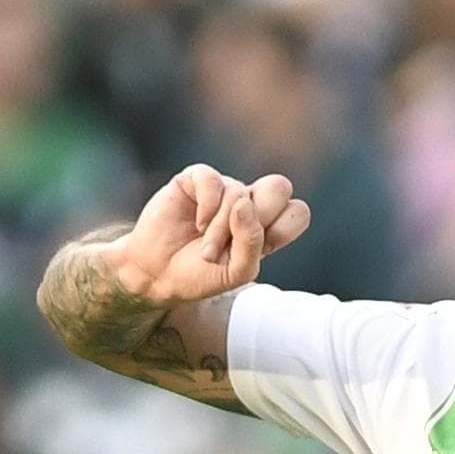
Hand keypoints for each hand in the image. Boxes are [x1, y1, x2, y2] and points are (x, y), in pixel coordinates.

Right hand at [97, 164, 311, 307]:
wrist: (157, 274)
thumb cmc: (199, 274)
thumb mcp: (237, 272)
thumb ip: (253, 242)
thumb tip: (245, 202)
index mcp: (266, 226)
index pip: (297, 212)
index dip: (280, 229)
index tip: (255, 251)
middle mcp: (247, 203)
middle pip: (279, 187)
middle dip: (257, 219)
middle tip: (234, 242)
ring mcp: (223, 189)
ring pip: (239, 194)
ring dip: (220, 229)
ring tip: (205, 250)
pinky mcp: (196, 179)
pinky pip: (212, 180)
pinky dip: (206, 207)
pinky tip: (196, 223)